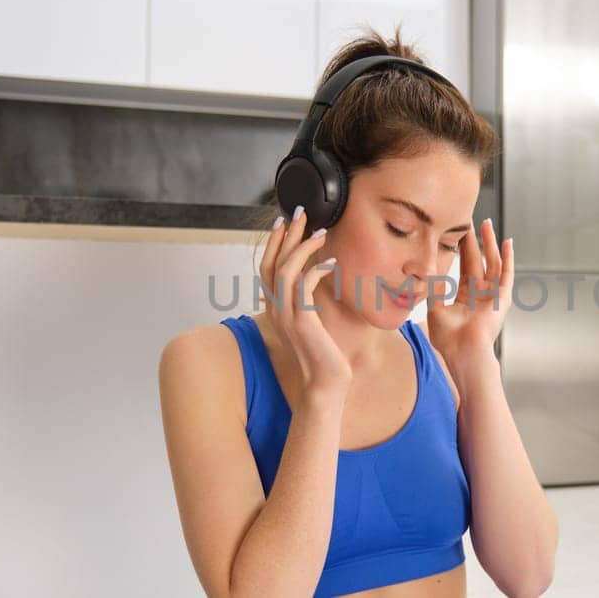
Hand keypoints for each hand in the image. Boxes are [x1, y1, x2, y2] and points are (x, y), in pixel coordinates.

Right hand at [259, 207, 352, 408]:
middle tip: (300, 213)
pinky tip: (331, 263)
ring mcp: (287, 316)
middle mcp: (276, 310)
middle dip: (287, 235)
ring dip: (304, 248)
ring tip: (321, 233)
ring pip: (287, 271)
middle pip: (273, 263)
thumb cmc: (322, 356)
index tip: (285, 222)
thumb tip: (311, 279)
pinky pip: (304, 287)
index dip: (274, 243)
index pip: (267, 267)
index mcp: (275, 308)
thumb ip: (304, 302)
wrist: (324, 386)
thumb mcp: (309, 324)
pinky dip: (316, 270)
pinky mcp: (303, 322)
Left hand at [427, 218, 513, 359]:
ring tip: (486, 224)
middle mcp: (481, 293)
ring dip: (490, 243)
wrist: (462, 351)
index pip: (465, 266)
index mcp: (466, 297)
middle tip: (470, 220)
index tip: (456, 231)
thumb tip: (422, 271)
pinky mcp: (502, 297)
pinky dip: (508, 258)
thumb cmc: (448, 338)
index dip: (461, 249)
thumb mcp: (435, 308)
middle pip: (479, 260)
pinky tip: (508, 242)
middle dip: (474, 240)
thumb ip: (433, 289)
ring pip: (493, 262)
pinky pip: (507, 273)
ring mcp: (493, 295)